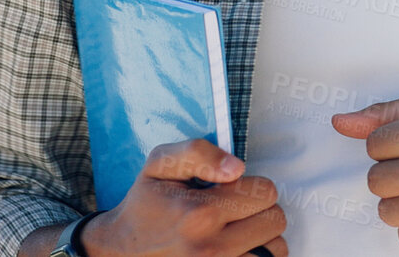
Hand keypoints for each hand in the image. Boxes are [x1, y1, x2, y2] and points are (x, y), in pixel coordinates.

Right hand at [80, 138, 287, 256]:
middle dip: (259, 209)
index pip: (265, 191)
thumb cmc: (146, 205)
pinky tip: (238, 246)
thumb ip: (198, 153)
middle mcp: (212, 248)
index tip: (230, 190)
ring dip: (262, 236)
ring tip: (236, 230)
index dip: (251, 185)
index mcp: (199, 213)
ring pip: (276, 248)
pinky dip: (257, 254)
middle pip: (275, 220)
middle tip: (234, 209)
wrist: (122, 249)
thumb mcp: (159, 164)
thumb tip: (237, 168)